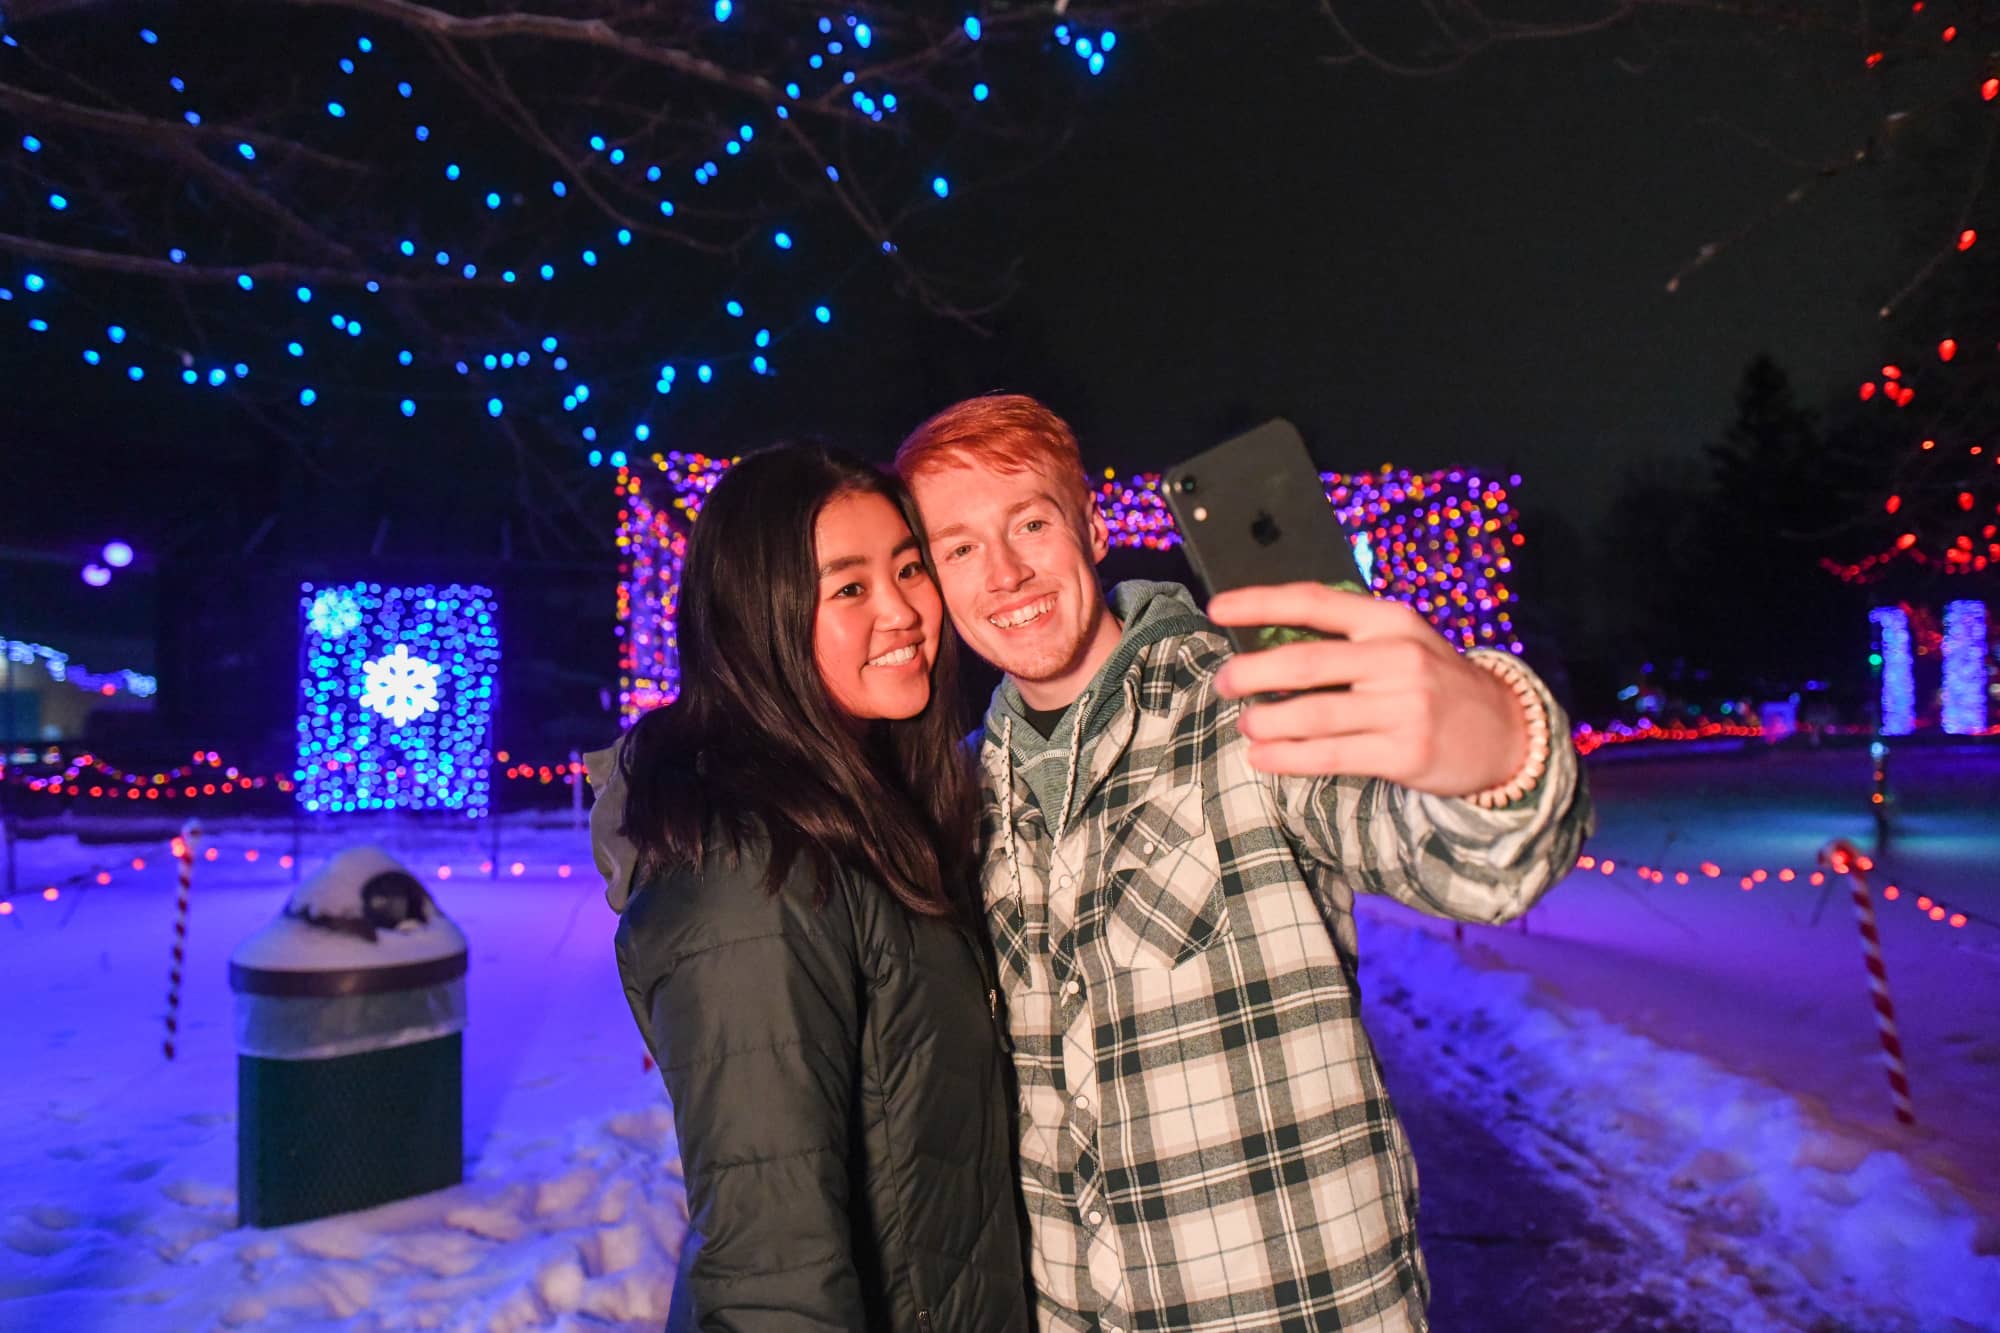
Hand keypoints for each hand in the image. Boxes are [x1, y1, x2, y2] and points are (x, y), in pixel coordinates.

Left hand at [1209, 582, 1527, 797]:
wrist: (1505, 731)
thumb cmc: (1434, 684)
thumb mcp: (1403, 643)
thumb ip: (1348, 640)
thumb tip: (1265, 647)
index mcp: (1391, 620)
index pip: (1315, 602)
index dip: (1260, 603)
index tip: (1217, 609)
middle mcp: (1397, 658)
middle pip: (1305, 663)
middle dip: (1251, 673)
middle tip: (1223, 683)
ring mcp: (1403, 707)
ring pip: (1313, 714)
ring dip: (1266, 721)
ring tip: (1245, 724)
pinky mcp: (1405, 753)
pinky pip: (1330, 755)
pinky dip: (1287, 757)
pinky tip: (1262, 756)